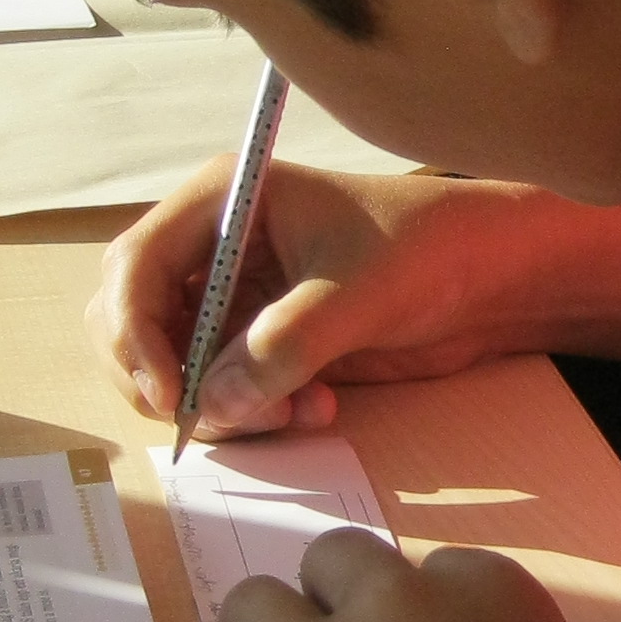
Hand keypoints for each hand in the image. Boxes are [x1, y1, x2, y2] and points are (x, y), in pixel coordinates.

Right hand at [90, 165, 540, 437]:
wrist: (489, 277)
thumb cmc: (429, 250)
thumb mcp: (357, 294)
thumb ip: (282, 347)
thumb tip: (213, 403)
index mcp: (222, 202)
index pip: (132, 267)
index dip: (134, 334)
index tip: (170, 396)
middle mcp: (212, 246)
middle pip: (131, 320)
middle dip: (163, 379)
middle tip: (218, 419)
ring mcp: (232, 297)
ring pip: (173, 367)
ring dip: (219, 406)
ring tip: (293, 414)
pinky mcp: (257, 341)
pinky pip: (220, 391)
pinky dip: (253, 414)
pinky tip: (315, 410)